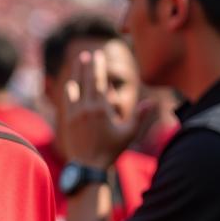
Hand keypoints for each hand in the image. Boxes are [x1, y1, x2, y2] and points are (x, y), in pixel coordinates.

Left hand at [61, 50, 152, 167]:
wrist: (89, 166)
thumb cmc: (112, 150)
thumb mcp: (128, 134)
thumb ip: (139, 116)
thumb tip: (152, 101)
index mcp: (101, 109)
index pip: (99, 82)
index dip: (98, 66)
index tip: (98, 54)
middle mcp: (86, 109)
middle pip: (85, 81)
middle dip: (86, 66)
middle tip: (86, 54)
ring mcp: (74, 114)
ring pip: (73, 88)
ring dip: (75, 75)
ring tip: (77, 65)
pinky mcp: (67, 121)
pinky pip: (67, 100)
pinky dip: (69, 90)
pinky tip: (70, 84)